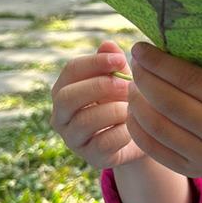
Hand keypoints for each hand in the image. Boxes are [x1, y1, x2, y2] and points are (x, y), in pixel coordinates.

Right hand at [50, 40, 146, 169]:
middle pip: (67, 97)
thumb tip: (108, 45)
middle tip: (127, 85)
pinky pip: (104, 142)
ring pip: (85, 121)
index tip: (121, 59)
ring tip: (134, 107)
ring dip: (115, 110)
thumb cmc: (125, 101)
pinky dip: (124, 132)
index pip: (71, 70)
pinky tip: (136, 127)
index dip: (95, 63)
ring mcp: (73, 139)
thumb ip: (112, 63)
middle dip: (99, 87)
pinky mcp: (91, 158)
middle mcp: (61, 115)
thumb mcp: (120, 79)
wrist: (140, 138)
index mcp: (65, 89)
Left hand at [126, 43, 201, 179]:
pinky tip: (134, 110)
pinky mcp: (193, 170)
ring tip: (133, 87)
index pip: (189, 79)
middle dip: (143, 80)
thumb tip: (160, 45)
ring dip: (137, 103)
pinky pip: (153, 148)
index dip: (159, 63)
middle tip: (135, 65)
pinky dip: (137, 127)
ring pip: (157, 127)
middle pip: (168, 103)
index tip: (140, 49)